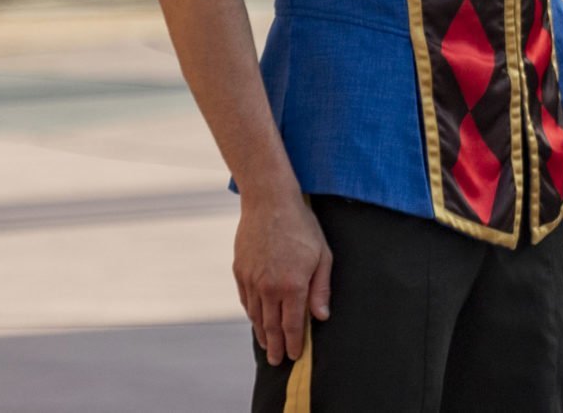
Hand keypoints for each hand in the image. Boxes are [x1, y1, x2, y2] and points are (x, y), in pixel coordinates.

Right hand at [236, 185, 332, 367]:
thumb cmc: (302, 226)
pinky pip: (246, 301)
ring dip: (262, 333)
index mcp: (292, 285)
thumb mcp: (322, 255)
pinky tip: (257, 320)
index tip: (294, 355)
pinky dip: (252, 314)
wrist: (269, 202)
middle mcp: (268, 287)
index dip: (293, 343)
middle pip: (271, 326)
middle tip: (277, 361)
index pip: (292, 324)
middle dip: (275, 346)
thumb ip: (321, 289)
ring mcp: (251, 280)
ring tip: (267, 345)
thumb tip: (321, 317)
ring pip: (256, 316)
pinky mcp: (240, 272)